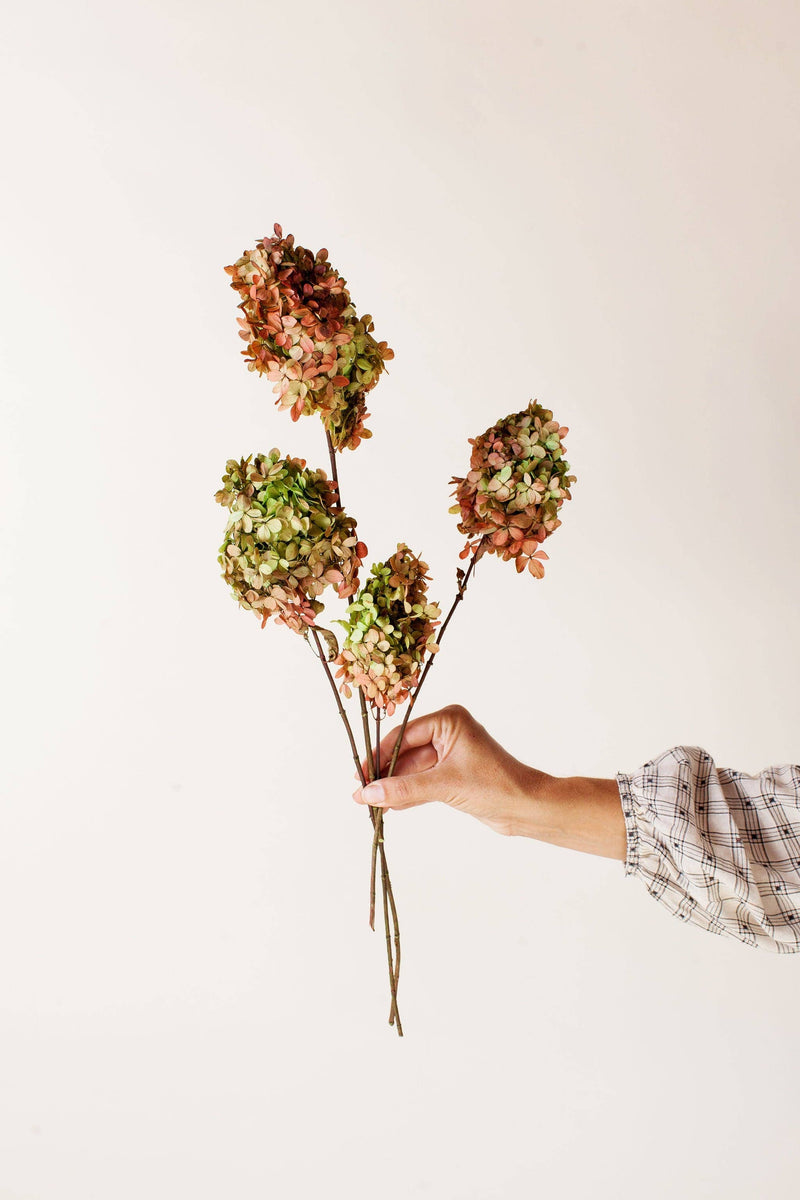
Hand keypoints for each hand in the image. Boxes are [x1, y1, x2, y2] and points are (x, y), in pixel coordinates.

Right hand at [353, 703, 548, 837]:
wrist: (527, 808)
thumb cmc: (495, 786)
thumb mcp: (445, 786)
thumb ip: (404, 789)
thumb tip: (368, 794)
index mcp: (449, 720)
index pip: (403, 735)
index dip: (379, 756)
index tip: (359, 775)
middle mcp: (448, 731)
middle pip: (405, 752)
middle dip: (384, 773)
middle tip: (361, 792)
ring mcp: (450, 753)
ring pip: (412, 769)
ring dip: (393, 786)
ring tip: (369, 803)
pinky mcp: (453, 774)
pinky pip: (422, 781)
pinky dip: (407, 793)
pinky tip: (388, 805)